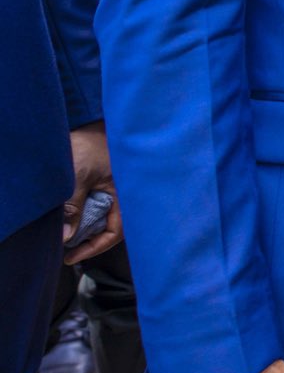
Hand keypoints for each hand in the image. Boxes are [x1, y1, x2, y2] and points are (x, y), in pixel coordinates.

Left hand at [64, 124, 120, 263]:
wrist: (92, 116)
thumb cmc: (92, 142)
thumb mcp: (78, 176)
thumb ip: (73, 206)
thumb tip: (66, 237)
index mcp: (128, 194)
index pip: (116, 232)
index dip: (94, 247)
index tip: (70, 255)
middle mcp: (127, 193)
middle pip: (113, 226)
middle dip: (91, 240)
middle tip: (69, 248)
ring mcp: (120, 187)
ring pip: (107, 215)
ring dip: (89, 225)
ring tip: (69, 232)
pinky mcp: (111, 181)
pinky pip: (103, 204)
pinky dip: (89, 212)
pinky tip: (76, 214)